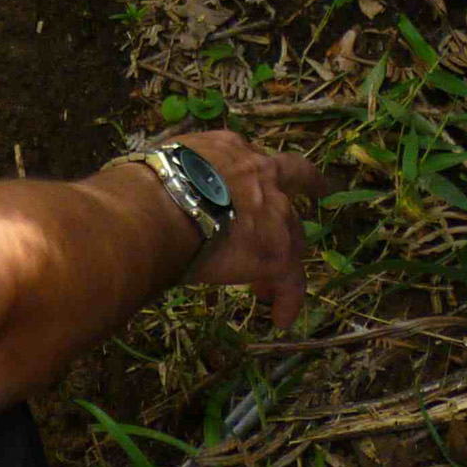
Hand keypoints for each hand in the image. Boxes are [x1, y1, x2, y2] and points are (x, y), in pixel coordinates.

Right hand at [106, 131, 327, 329]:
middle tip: (320, 194)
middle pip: (290, 187)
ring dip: (284, 258)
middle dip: (303, 193)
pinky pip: (291, 279)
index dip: (255, 176)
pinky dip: (287, 297)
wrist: (160, 206)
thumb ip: (174, 177)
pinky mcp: (277, 250)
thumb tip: (152, 197)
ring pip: (294, 236)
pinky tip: (279, 317)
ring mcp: (274, 210)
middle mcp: (260, 172)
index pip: (251, 160)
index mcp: (228, 149)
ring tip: (269, 288)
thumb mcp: (164, 164)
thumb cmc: (147, 185)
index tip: (259, 181)